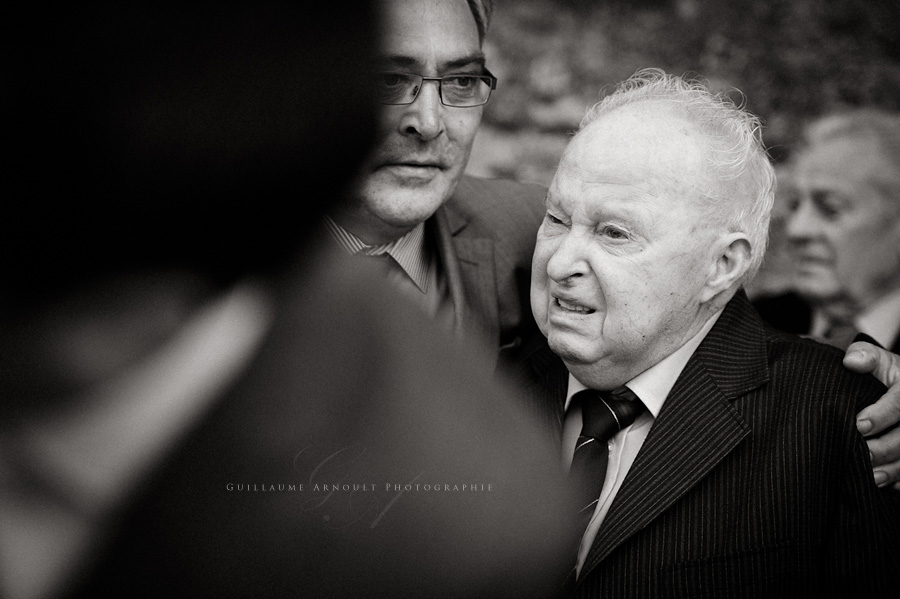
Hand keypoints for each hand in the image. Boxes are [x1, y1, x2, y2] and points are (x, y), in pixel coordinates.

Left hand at [843, 341, 899, 491]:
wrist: (899, 387)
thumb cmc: (885, 374)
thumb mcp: (878, 359)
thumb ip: (865, 357)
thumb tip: (851, 361)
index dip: (881, 415)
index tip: (858, 425)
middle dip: (884, 447)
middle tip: (860, 454)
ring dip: (893, 469)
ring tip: (870, 476)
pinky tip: (885, 484)